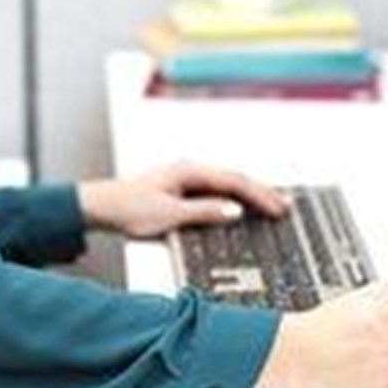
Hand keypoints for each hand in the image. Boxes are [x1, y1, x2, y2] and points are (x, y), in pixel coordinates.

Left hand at [77, 161, 289, 239]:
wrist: (100, 207)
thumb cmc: (128, 208)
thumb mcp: (168, 215)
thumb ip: (204, 212)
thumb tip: (235, 211)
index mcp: (190, 172)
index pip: (235, 182)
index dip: (260, 196)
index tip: (279, 209)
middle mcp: (191, 172)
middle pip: (236, 181)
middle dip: (263, 193)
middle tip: (286, 206)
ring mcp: (187, 180)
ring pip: (228, 186)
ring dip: (251, 196)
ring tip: (273, 207)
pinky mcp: (182, 191)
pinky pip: (216, 193)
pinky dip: (235, 201)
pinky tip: (243, 210)